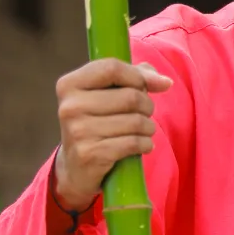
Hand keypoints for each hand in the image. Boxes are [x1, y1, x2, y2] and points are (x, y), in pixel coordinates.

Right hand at [51, 59, 173, 214]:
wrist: (75, 166)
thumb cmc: (97, 122)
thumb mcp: (106, 94)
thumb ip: (134, 77)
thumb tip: (164, 81)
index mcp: (69, 84)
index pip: (111, 68)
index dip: (138, 76)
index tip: (151, 85)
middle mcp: (69, 107)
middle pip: (130, 96)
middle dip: (147, 106)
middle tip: (143, 114)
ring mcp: (77, 131)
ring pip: (136, 121)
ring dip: (148, 127)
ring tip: (142, 131)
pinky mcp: (89, 154)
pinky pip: (134, 142)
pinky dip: (145, 144)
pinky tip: (141, 146)